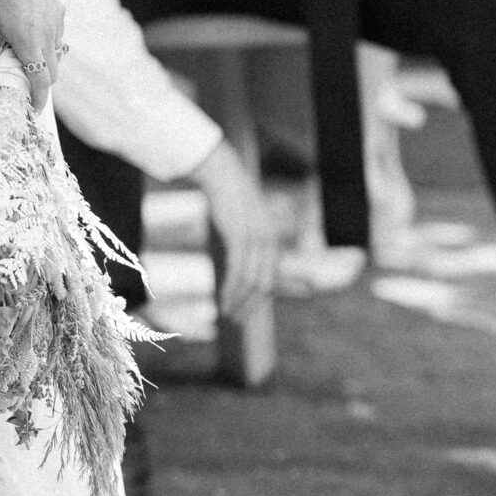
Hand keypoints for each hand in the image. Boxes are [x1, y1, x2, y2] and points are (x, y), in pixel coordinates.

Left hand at [0, 0, 64, 111]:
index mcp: (29, 43)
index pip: (40, 82)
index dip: (38, 100)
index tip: (32, 109)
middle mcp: (48, 36)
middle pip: (52, 73)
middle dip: (40, 84)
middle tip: (24, 85)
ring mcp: (57, 23)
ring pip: (56, 54)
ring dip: (44, 62)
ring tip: (24, 56)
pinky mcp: (60, 11)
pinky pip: (57, 35)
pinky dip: (47, 43)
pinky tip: (30, 32)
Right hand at [195, 139, 278, 318]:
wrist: (222, 174)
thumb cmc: (229, 198)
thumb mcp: (242, 222)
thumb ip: (246, 240)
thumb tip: (239, 257)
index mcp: (272, 241)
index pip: (272, 279)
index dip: (261, 299)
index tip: (248, 313)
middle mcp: (269, 242)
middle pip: (265, 285)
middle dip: (252, 306)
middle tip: (238, 320)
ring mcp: (256, 240)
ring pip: (251, 281)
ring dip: (239, 301)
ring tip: (227, 313)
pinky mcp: (241, 237)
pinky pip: (238, 271)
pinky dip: (231, 289)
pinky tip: (223, 298)